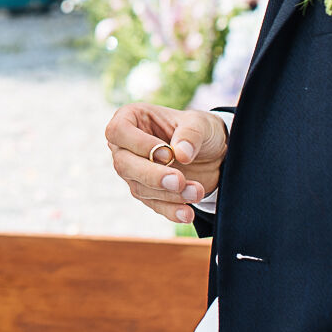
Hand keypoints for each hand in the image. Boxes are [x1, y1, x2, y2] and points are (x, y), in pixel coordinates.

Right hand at [105, 103, 228, 224]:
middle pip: (123, 164)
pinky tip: (187, 213)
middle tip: (179, 180)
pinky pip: (153, 204)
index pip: (118, 131)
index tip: (168, 153)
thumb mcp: (200, 123)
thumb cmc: (199, 130)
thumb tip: (180, 154)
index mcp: (132, 119)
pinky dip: (171, 210)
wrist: (213, 154)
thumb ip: (191, 134)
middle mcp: (126, 146)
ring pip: (139, 187)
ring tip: (197, 191)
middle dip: (152, 175)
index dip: (139, 144)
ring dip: (169, 194)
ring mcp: (134, 171)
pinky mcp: (147, 192)